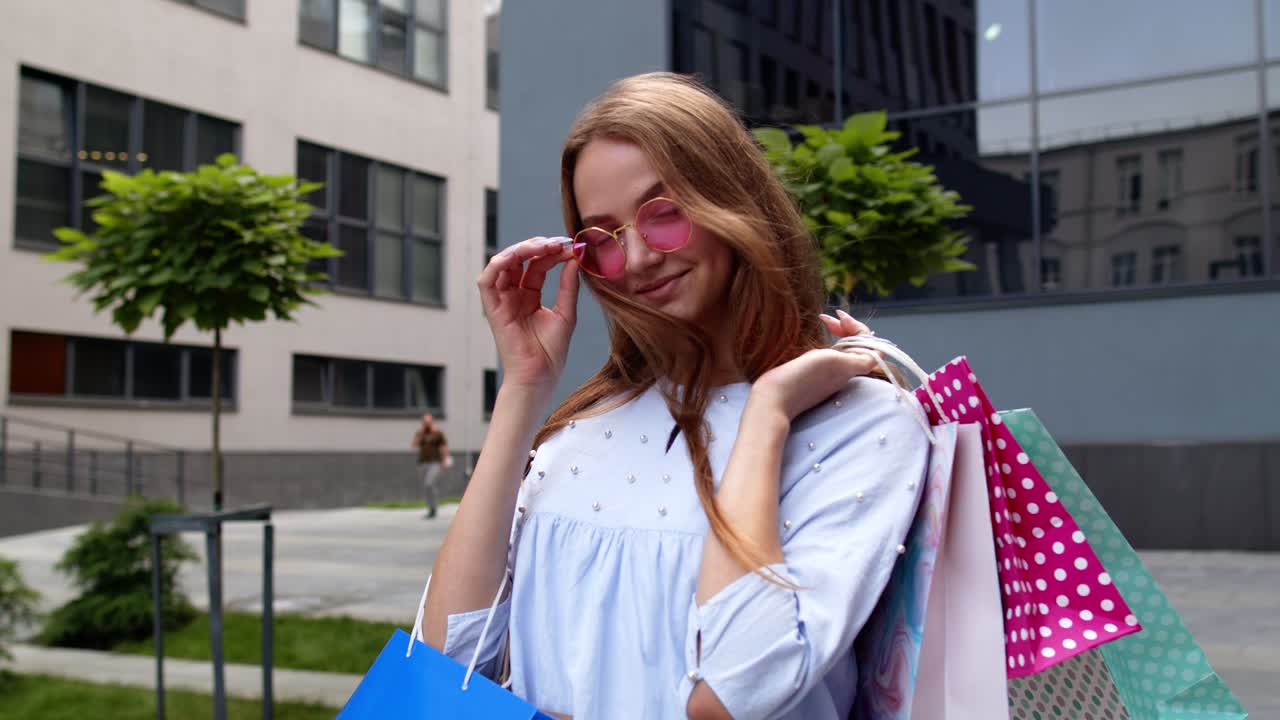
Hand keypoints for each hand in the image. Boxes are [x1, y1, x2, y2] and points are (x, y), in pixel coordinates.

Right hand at [477, 237, 578, 390]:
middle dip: (536, 246)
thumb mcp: (566, 313)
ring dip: (519, 250)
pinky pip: (486, 281)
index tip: (570, 247)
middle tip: (555, 242)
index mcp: (530, 296)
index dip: (551, 253)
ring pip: (502, 264)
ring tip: (540, 246)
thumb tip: (574, 260)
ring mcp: (502, 301)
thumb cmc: (551, 352)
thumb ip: (568, 286)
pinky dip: (497, 265)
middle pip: (519, 260)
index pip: (537, 265)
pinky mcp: (492, 309)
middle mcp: (514, 295)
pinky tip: (515, 256)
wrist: (540, 376)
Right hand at [751, 310, 877, 422]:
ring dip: (837, 333)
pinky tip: (814, 340)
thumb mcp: (835, 363)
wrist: (773, 398)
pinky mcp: (813, 378)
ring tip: (823, 321)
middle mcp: (842, 373)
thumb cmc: (802, 379)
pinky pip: (829, 357)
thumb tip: (876, 352)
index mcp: (849, 369)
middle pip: (856, 346)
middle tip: (826, 317)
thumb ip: (860, 358)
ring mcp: (827, 376)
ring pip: (843, 350)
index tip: (840, 317)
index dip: (859, 328)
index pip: (870, 345)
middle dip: (846, 327)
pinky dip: (826, 344)